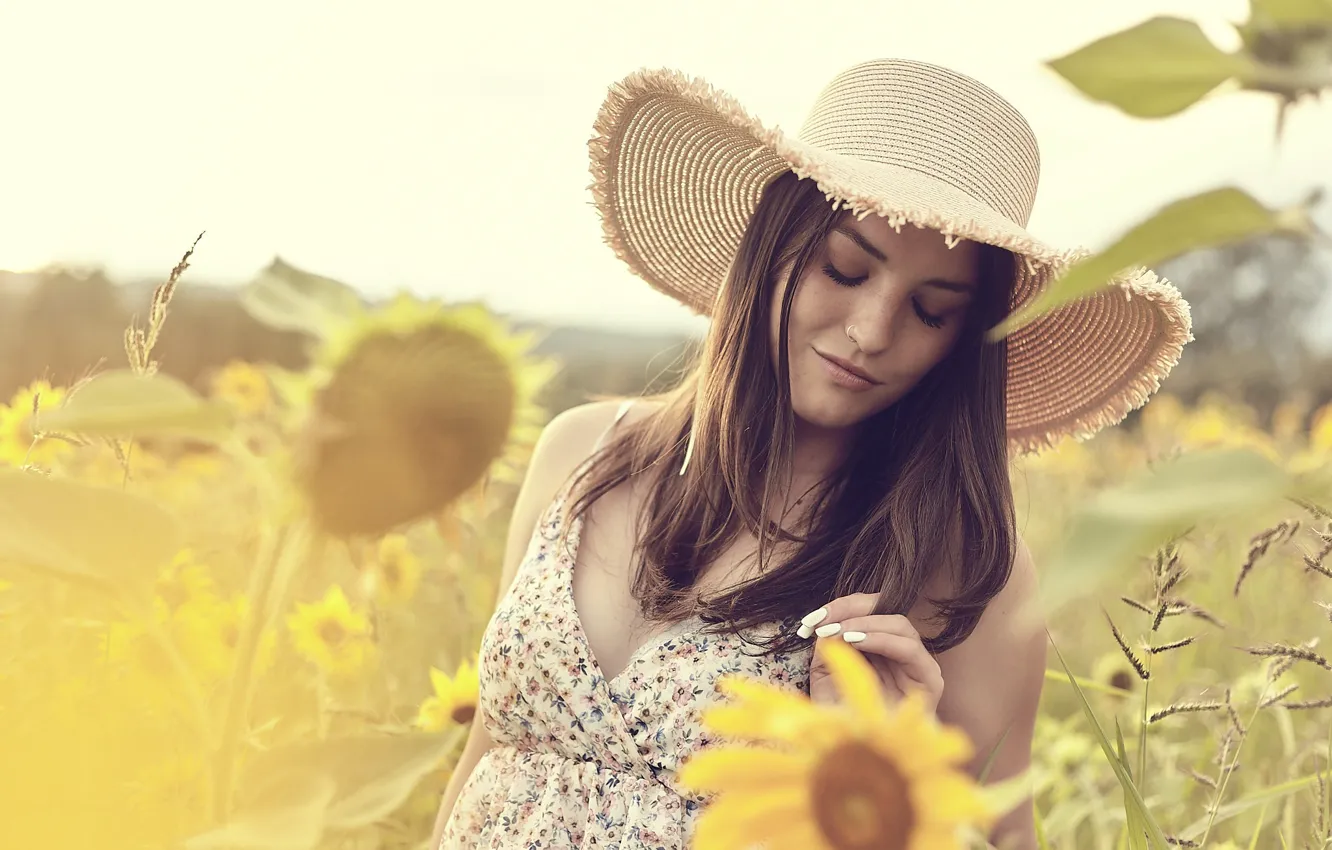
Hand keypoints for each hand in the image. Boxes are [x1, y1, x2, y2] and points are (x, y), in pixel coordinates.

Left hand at [800, 593, 943, 713]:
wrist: (862, 764)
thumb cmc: (845, 722)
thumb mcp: (826, 676)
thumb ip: (827, 647)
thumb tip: (826, 623)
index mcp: (879, 650)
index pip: (868, 612)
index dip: (841, 608)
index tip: (813, 617)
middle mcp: (901, 654)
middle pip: (886, 611)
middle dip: (851, 610)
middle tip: (823, 620)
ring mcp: (918, 665)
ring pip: (900, 624)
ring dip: (865, 622)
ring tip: (839, 632)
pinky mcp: (930, 679)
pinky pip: (909, 648)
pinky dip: (881, 639)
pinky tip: (856, 641)